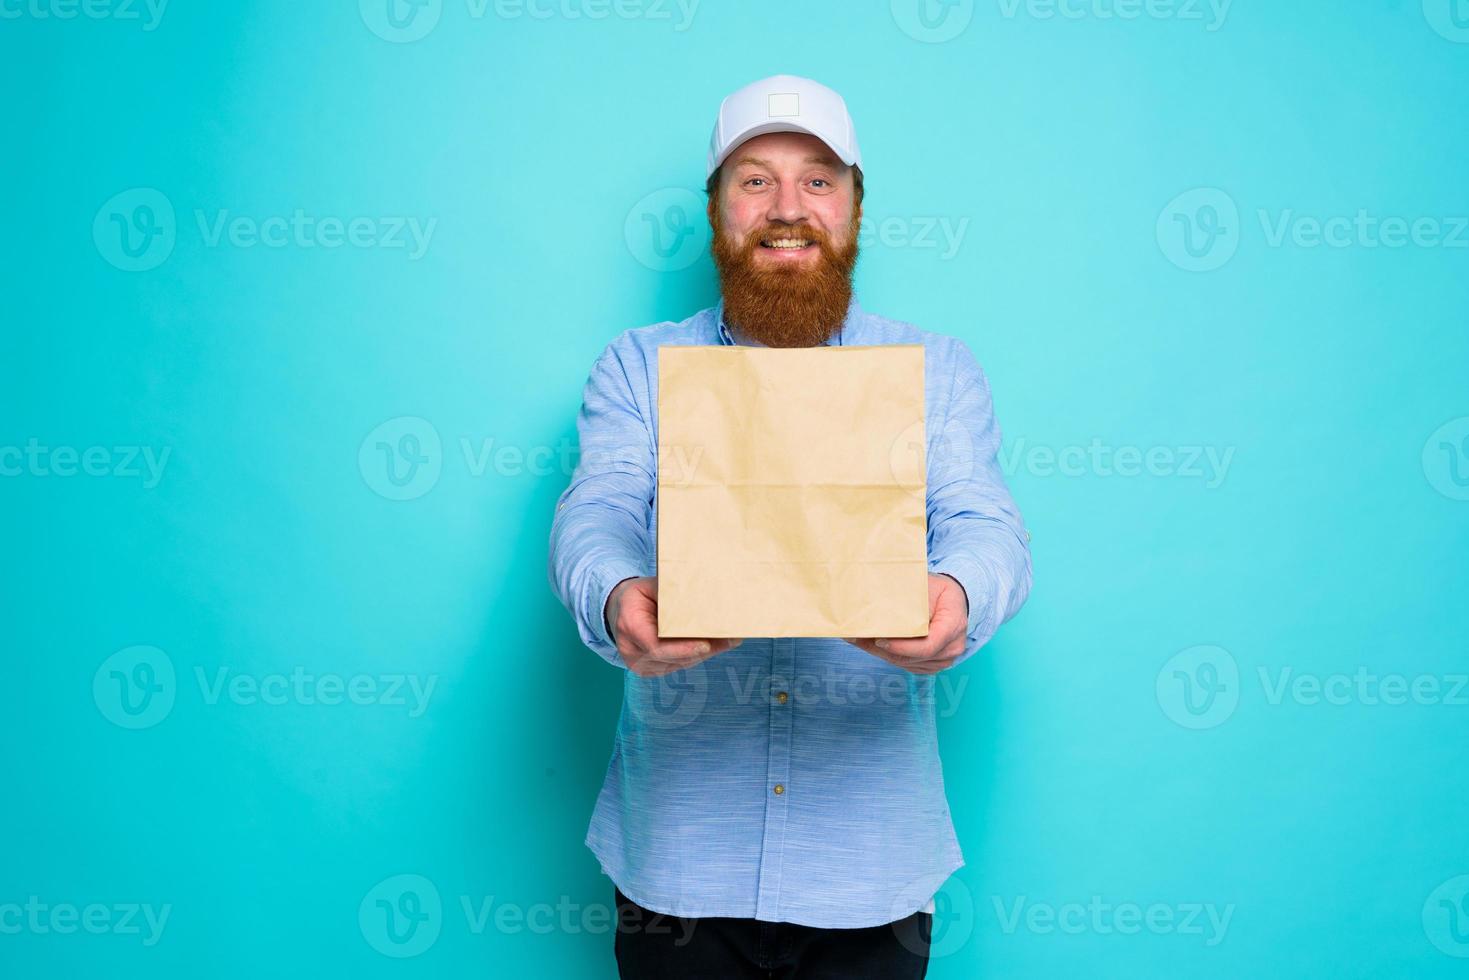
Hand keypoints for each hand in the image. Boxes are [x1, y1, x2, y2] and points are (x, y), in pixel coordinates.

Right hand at [606, 577, 742, 676]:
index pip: (656, 645)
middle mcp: (631, 650)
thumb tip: (704, 595)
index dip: (682, 648)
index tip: (706, 644)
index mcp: (629, 626)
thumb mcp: (650, 586)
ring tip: (729, 640)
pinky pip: (677, 665)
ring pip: (679, 663)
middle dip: (703, 650)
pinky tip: (713, 645)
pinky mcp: (649, 670)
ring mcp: (639, 664)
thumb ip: (672, 593)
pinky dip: (695, 655)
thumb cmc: (638, 596)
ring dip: (704, 653)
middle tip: (731, 639)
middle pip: (672, 657)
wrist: (619, 611)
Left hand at [845, 574, 969, 674]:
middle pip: (912, 657)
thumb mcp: (926, 586)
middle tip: (856, 637)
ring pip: (906, 663)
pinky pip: (907, 664)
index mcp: (953, 625)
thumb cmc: (938, 590)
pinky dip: (888, 655)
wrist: (953, 599)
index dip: (901, 646)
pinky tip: (871, 644)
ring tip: (858, 638)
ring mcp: (944, 658)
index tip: (879, 639)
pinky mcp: (932, 664)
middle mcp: (952, 646)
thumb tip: (879, 608)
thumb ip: (908, 600)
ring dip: (881, 653)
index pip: (927, 645)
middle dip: (882, 649)